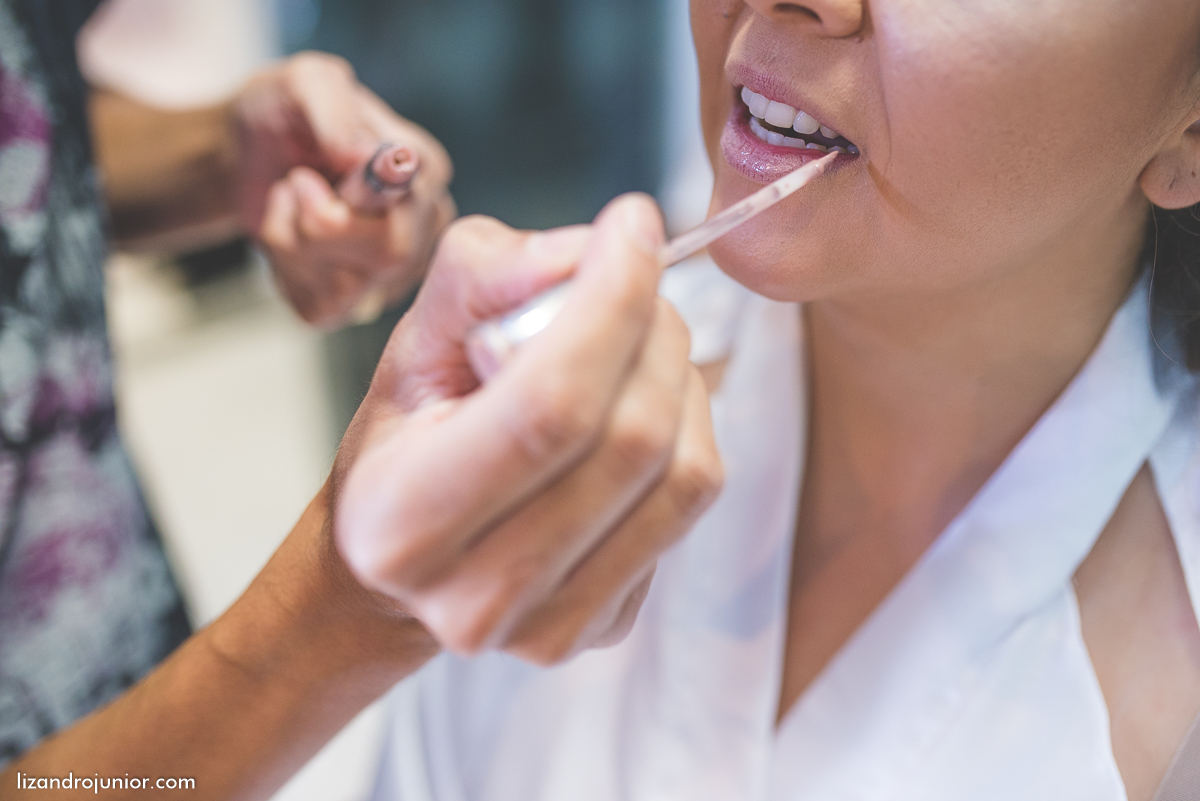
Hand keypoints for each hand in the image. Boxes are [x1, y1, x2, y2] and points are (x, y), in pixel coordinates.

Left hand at [234, 52, 455, 326]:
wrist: (247, 152)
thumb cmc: (283, 113)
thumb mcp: (302, 85)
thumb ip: (336, 112)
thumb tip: (371, 158)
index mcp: (425, 169)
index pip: (406, 209)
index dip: (344, 202)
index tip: (302, 177)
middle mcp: (424, 226)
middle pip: (385, 255)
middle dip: (313, 224)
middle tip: (293, 185)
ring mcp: (394, 272)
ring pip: (346, 288)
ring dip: (291, 245)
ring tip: (291, 206)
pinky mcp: (356, 302)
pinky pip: (321, 310)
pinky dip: (287, 275)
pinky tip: (290, 242)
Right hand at [332, 195, 723, 664]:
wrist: (403, 553)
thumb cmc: (408, 435)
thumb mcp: (416, 338)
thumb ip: (487, 274)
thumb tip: (590, 250)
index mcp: (405, 522)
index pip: (549, 409)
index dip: (609, 304)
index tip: (631, 224)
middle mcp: (477, 597)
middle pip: (630, 439)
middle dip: (653, 331)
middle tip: (634, 283)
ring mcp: (550, 627)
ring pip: (682, 473)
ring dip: (679, 378)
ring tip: (634, 347)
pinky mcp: (607, 625)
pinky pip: (690, 504)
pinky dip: (684, 431)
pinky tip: (636, 411)